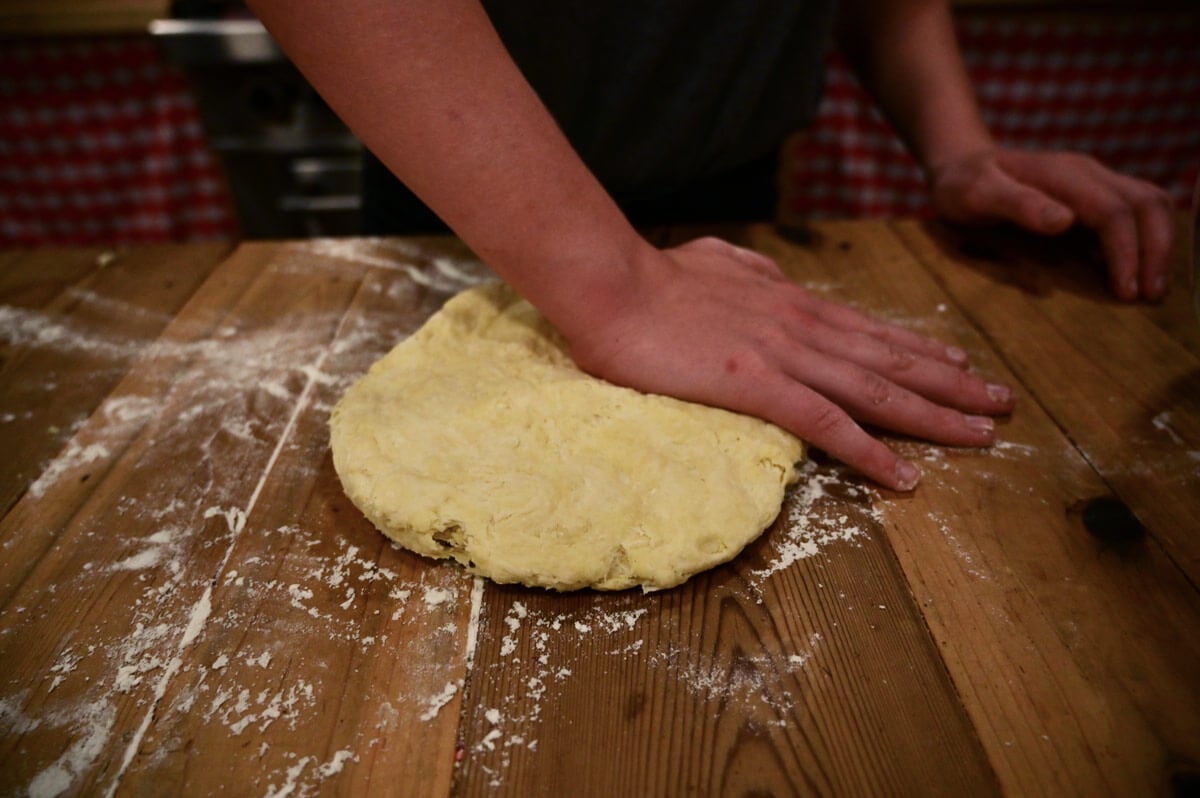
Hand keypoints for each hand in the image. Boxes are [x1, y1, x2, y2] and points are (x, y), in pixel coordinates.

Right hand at [563, 237, 1015, 490]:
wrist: (613, 284)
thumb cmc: (654, 276)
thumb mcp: (717, 260)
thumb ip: (750, 271)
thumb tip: (764, 276)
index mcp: (792, 303)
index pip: (872, 331)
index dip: (921, 351)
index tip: (961, 364)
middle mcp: (804, 327)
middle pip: (892, 360)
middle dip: (952, 384)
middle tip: (1001, 403)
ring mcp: (786, 355)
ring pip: (876, 390)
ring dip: (935, 414)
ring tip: (983, 432)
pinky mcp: (758, 385)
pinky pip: (827, 425)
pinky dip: (870, 451)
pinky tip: (904, 477)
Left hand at [929, 147, 1174, 301]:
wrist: (961, 166)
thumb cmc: (963, 186)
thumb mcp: (977, 195)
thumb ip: (1018, 205)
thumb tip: (1064, 221)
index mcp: (1062, 174)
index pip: (1113, 211)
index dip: (1126, 252)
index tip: (1126, 292)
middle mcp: (1087, 172)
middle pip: (1145, 203)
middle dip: (1156, 250)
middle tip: (1152, 296)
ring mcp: (1094, 180)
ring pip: (1149, 202)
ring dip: (1159, 243)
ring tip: (1152, 287)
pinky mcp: (1094, 193)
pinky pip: (1135, 210)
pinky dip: (1145, 237)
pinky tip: (1130, 270)